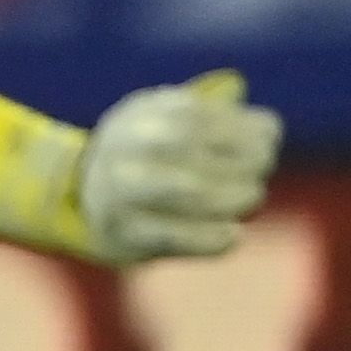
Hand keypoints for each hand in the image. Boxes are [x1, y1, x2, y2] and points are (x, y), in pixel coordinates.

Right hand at [77, 71, 281, 263]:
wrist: (82, 199)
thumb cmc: (149, 156)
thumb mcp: (170, 118)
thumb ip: (214, 112)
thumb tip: (260, 117)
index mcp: (139, 113)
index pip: (199, 114)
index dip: (245, 128)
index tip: (268, 141)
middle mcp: (122, 146)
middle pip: (193, 147)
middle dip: (243, 162)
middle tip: (259, 176)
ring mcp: (117, 191)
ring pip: (187, 191)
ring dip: (232, 197)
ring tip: (248, 198)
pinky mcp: (121, 233)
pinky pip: (173, 237)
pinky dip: (211, 237)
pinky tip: (233, 234)